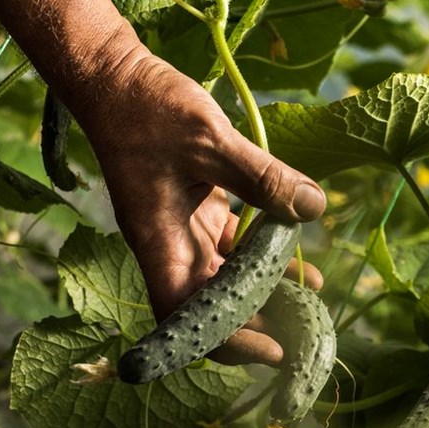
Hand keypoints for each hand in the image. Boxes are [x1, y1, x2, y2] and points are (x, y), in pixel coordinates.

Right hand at [71, 48, 325, 364]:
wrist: (115, 76)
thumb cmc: (147, 107)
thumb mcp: (211, 139)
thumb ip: (263, 178)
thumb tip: (313, 208)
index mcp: (158, 242)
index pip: (186, 316)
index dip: (226, 342)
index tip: (273, 350)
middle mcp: (169, 246)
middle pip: (210, 307)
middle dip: (257, 323)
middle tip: (306, 331)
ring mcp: (183, 231)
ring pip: (226, 278)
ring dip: (266, 290)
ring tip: (310, 299)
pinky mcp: (197, 211)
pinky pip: (233, 247)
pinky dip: (263, 255)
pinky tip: (298, 260)